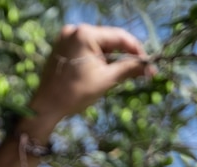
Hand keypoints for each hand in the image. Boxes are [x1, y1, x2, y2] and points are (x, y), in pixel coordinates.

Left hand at [29, 24, 152, 128]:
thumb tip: (149, 68)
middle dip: (124, 55)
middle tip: (138, 70)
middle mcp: (74, 30)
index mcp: (85, 34)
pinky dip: (97, 59)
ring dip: (111, 58)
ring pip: (98, 45)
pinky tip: (105, 71)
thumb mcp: (106, 80)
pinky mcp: (61, 47)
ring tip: (122, 74)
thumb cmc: (75, 93)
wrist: (46, 107)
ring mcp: (66, 38)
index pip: (119, 36)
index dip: (136, 50)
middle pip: (108, 40)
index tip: (148, 64)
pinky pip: (86, 49)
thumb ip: (129, 69)